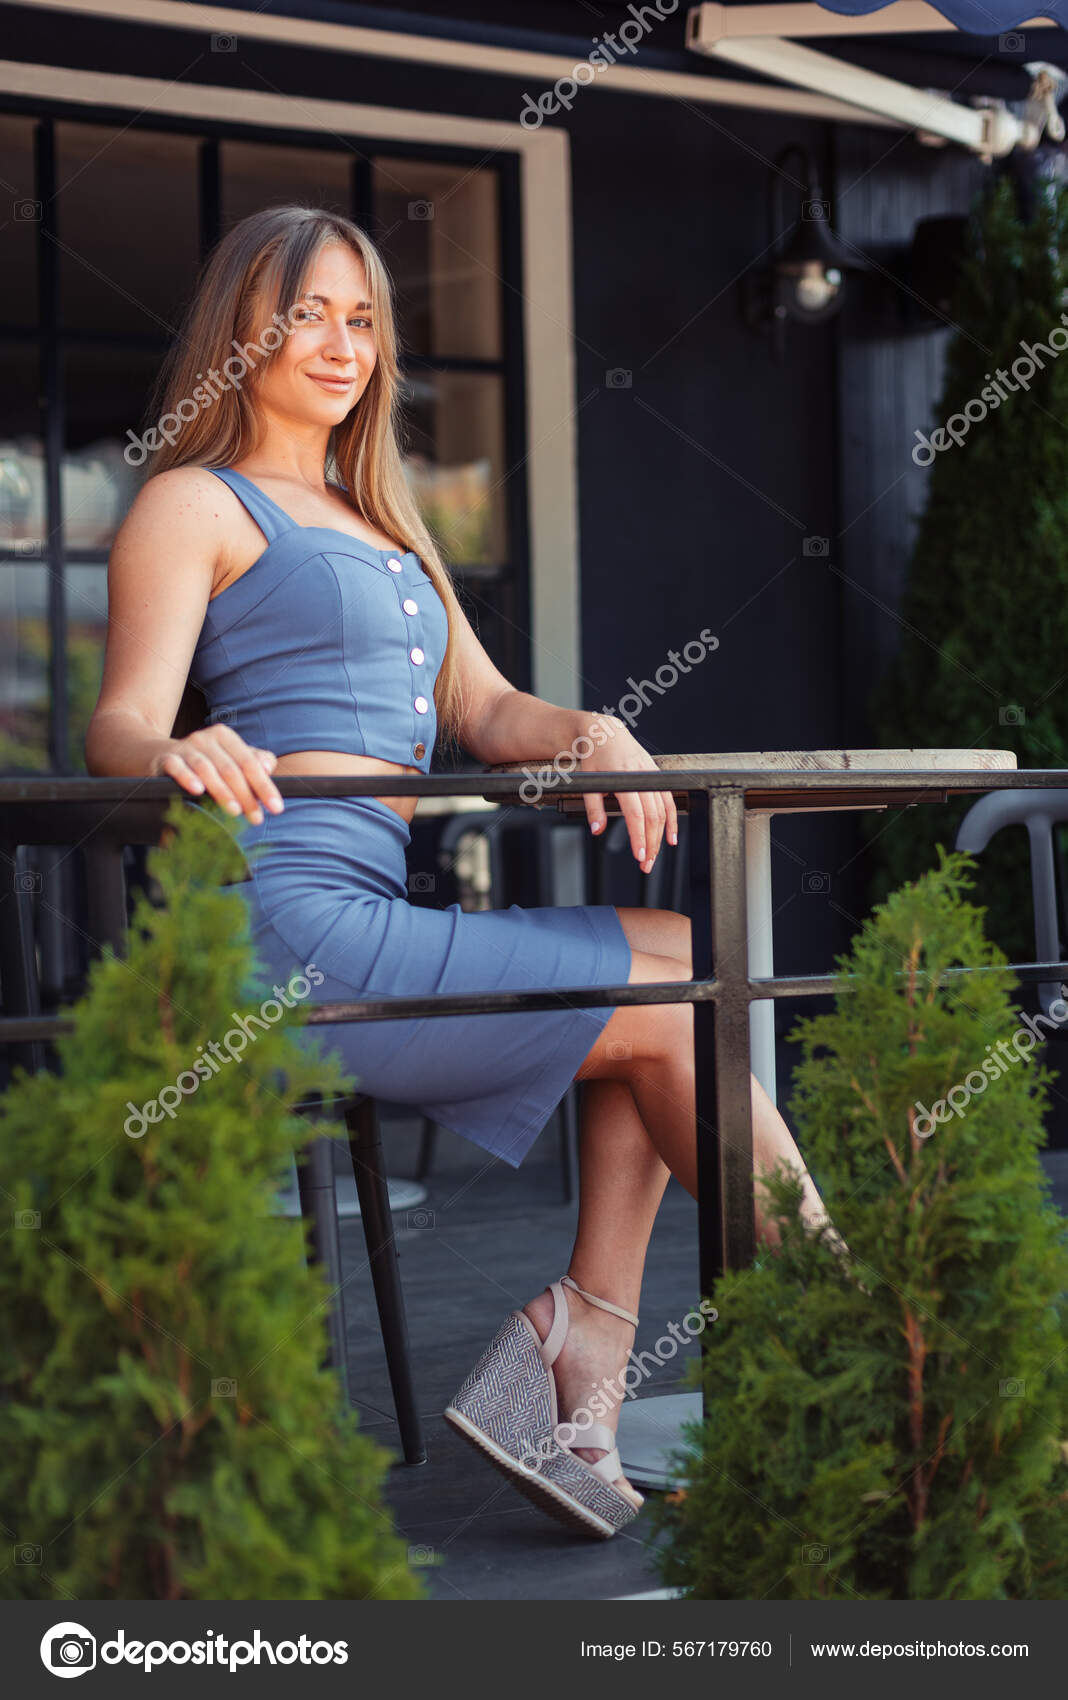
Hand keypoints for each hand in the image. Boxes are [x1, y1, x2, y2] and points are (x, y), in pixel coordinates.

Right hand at [151, 726, 283, 824]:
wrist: (157, 755)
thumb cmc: (204, 761)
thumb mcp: (229, 758)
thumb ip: (253, 761)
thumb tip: (268, 766)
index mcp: (226, 737)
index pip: (250, 763)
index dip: (265, 786)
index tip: (276, 808)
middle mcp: (206, 739)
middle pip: (231, 768)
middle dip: (246, 795)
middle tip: (256, 818)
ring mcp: (185, 748)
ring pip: (206, 769)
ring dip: (222, 791)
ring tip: (235, 810)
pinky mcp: (166, 759)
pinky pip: (177, 767)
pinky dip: (187, 778)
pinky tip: (197, 790)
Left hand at [578, 717, 678, 872]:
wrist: (604, 732)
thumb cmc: (594, 755)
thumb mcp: (588, 780)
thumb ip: (594, 807)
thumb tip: (597, 829)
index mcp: (623, 778)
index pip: (636, 815)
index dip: (639, 837)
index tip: (639, 855)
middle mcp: (641, 777)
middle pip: (653, 817)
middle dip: (651, 843)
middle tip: (646, 864)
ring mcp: (651, 776)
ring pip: (663, 811)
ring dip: (661, 836)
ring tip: (654, 856)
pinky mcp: (656, 775)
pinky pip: (669, 801)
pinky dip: (672, 820)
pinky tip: (671, 837)